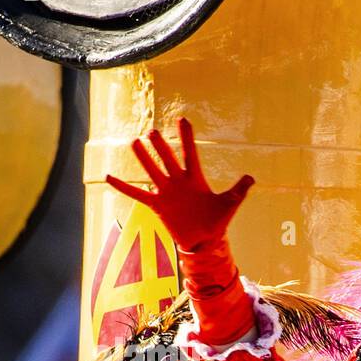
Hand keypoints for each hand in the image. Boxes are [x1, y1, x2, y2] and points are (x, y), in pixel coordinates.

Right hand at [106, 117, 253, 251]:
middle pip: (168, 159)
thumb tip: (251, 178)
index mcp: (195, 179)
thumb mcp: (229, 204)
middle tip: (153, 132)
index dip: (186, 137)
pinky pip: (137, 194)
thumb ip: (238, 191)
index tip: (182, 119)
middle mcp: (178, 181)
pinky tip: (108, 177)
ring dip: (144, 158)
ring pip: (152, 171)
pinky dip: (123, 187)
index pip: (190, 153)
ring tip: (134, 142)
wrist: (205, 242)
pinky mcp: (157, 205)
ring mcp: (166, 192)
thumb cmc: (217, 222)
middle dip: (161, 146)